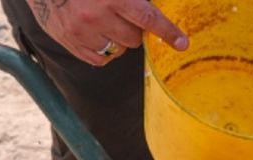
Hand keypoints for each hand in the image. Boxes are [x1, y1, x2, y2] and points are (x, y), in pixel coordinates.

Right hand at [26, 0, 188, 66]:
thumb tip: (153, 7)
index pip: (148, 19)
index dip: (168, 32)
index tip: (182, 43)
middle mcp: (96, 17)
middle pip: (134, 38)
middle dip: (133, 29)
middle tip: (122, 15)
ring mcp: (82, 32)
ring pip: (119, 50)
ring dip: (118, 39)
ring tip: (105, 22)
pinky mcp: (71, 43)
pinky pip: (101, 60)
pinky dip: (104, 50)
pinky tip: (96, 34)